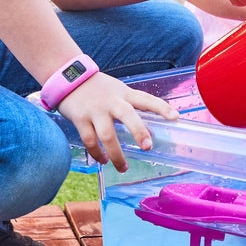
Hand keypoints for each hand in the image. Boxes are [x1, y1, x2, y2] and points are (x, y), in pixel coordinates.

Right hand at [56, 72, 178, 171]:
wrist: (69, 77)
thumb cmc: (98, 87)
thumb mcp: (118, 91)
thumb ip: (131, 107)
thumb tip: (148, 131)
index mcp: (125, 94)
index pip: (147, 99)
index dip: (162, 108)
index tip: (175, 117)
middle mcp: (112, 102)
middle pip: (128, 116)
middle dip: (138, 131)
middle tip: (148, 146)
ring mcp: (95, 111)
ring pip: (107, 135)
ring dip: (116, 154)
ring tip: (123, 168)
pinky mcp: (80, 119)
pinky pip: (90, 141)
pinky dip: (97, 153)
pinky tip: (103, 160)